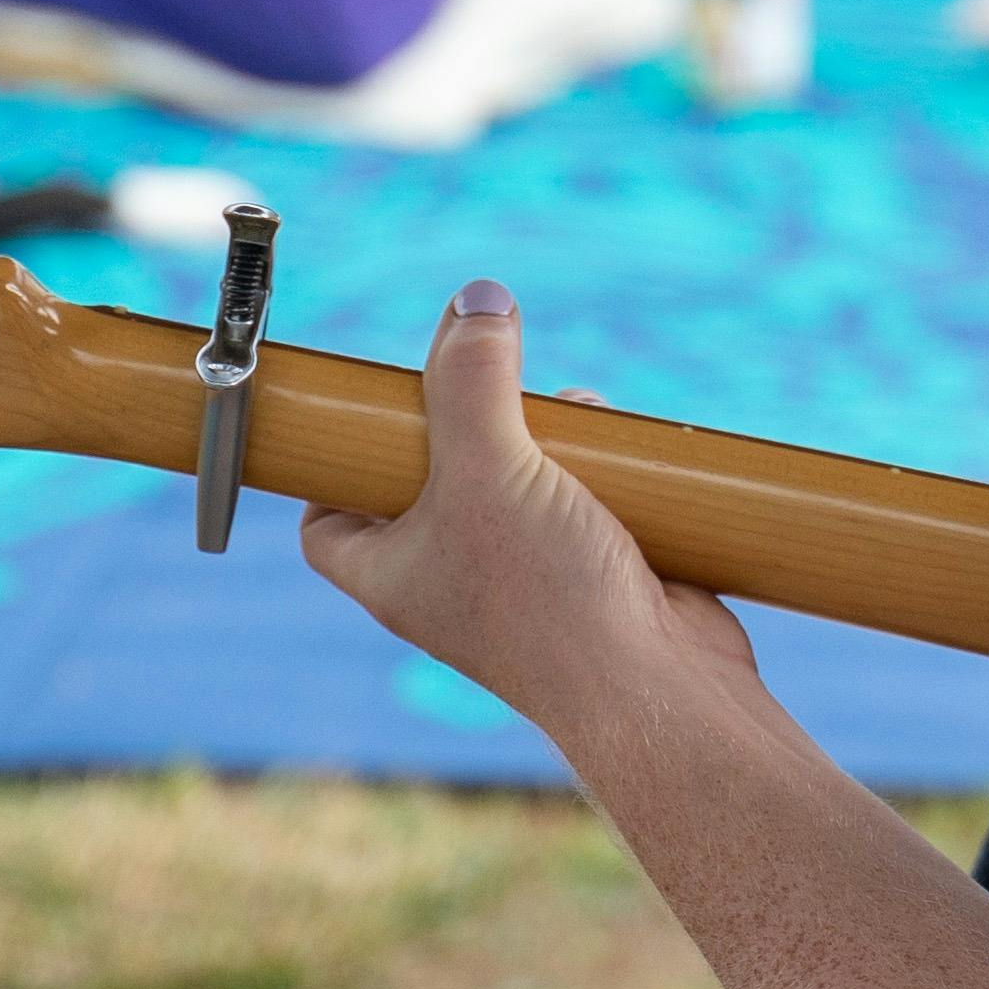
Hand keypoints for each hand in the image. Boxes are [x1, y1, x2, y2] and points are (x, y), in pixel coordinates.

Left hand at [299, 284, 752, 732]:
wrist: (660, 690)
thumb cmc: (551, 601)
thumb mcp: (491, 468)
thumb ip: (473, 380)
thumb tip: (475, 298)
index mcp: (395, 573)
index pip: (327, 524)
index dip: (334, 468)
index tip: (362, 415)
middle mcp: (452, 580)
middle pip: (432, 479)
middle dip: (468, 420)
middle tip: (485, 380)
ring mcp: (524, 579)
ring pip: (514, 480)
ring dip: (542, 433)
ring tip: (567, 409)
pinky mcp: (592, 572)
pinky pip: (580, 498)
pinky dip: (597, 462)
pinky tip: (611, 434)